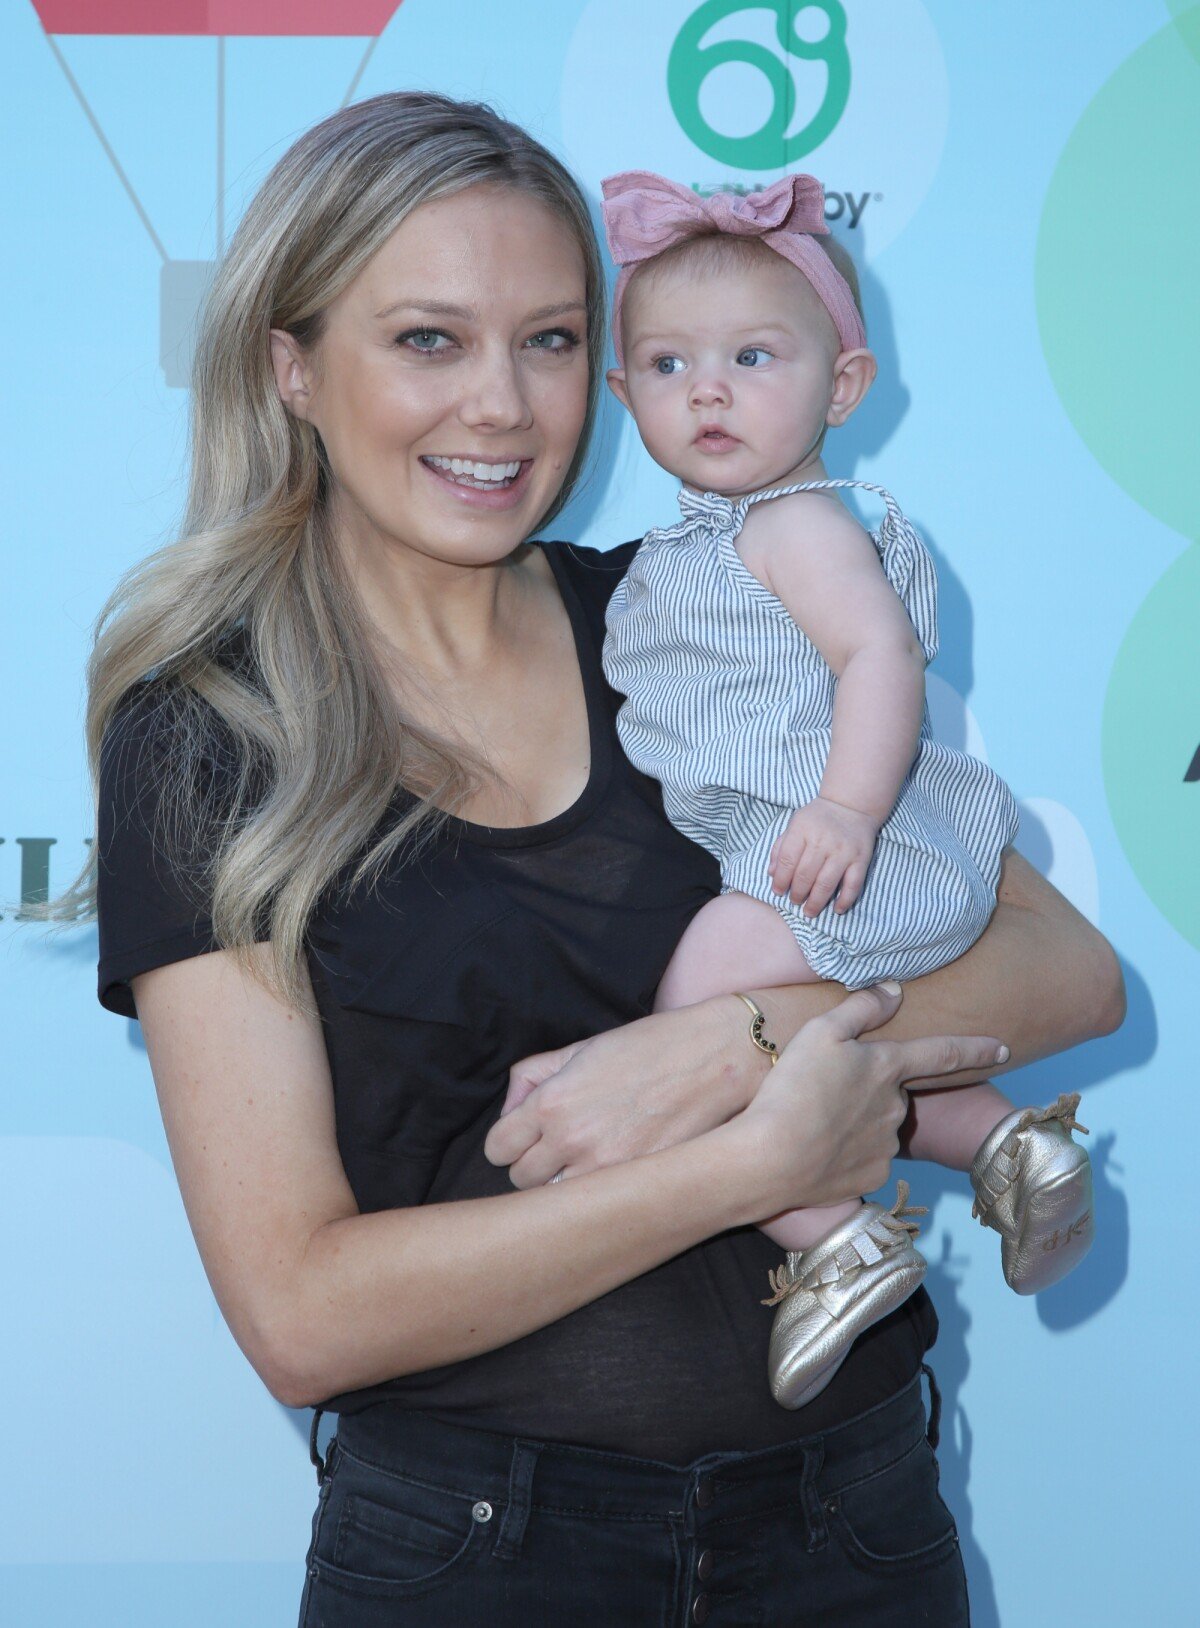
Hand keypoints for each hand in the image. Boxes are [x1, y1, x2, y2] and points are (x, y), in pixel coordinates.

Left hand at [483, 999, 767, 1188]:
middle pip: (522, 1179)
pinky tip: (619, 1172)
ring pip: (556, 1200)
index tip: (526, 1138)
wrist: (718, 1056)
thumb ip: (533, 1076)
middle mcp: (572, 1140)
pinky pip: (599, 1206)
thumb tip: (511, 1111)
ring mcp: (607, 1169)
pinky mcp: (640, 1184)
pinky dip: (602, 1194)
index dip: (510, 1142)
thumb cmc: (650, 1046)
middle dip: (536, 1164)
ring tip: (591, 1162)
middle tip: (561, 1148)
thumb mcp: (581, 1047)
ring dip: (566, 1185)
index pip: (497, 1148)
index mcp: (552, 1102)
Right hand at [731, 982, 1007, 1218]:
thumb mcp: (820, 1031)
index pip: (942, 1053)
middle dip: (870, 1090)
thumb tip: (894, 990)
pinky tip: (816, 1148)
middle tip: (823, 1091)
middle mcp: (896, 1107)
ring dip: (855, 1121)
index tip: (1002, 1049)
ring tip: (812, 1119)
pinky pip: (864, 1158)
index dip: (975, 1048)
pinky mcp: (870, 1176)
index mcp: (888, 1068)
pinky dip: (845, 1152)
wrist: (769, 1159)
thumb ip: (861, 1007)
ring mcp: (886, 1145)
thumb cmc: (792, 1088)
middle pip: (892, 1092)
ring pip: (877, 1125)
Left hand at [769, 796, 878, 915]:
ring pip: (826, 883)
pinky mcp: (861, 859)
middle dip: (797, 894)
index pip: (787, 860)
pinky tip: (837, 909)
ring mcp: (843, 851)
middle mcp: (823, 840)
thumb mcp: (795, 824)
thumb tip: (771, 874)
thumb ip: (780, 847)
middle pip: (805, 875)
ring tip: (809, 911)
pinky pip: (853, 884)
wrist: (851, 805)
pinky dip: (845, 900)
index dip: (780, 880)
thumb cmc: (817, 819)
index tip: (778, 892)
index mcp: (802, 830)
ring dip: (816, 902)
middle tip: (795, 902)